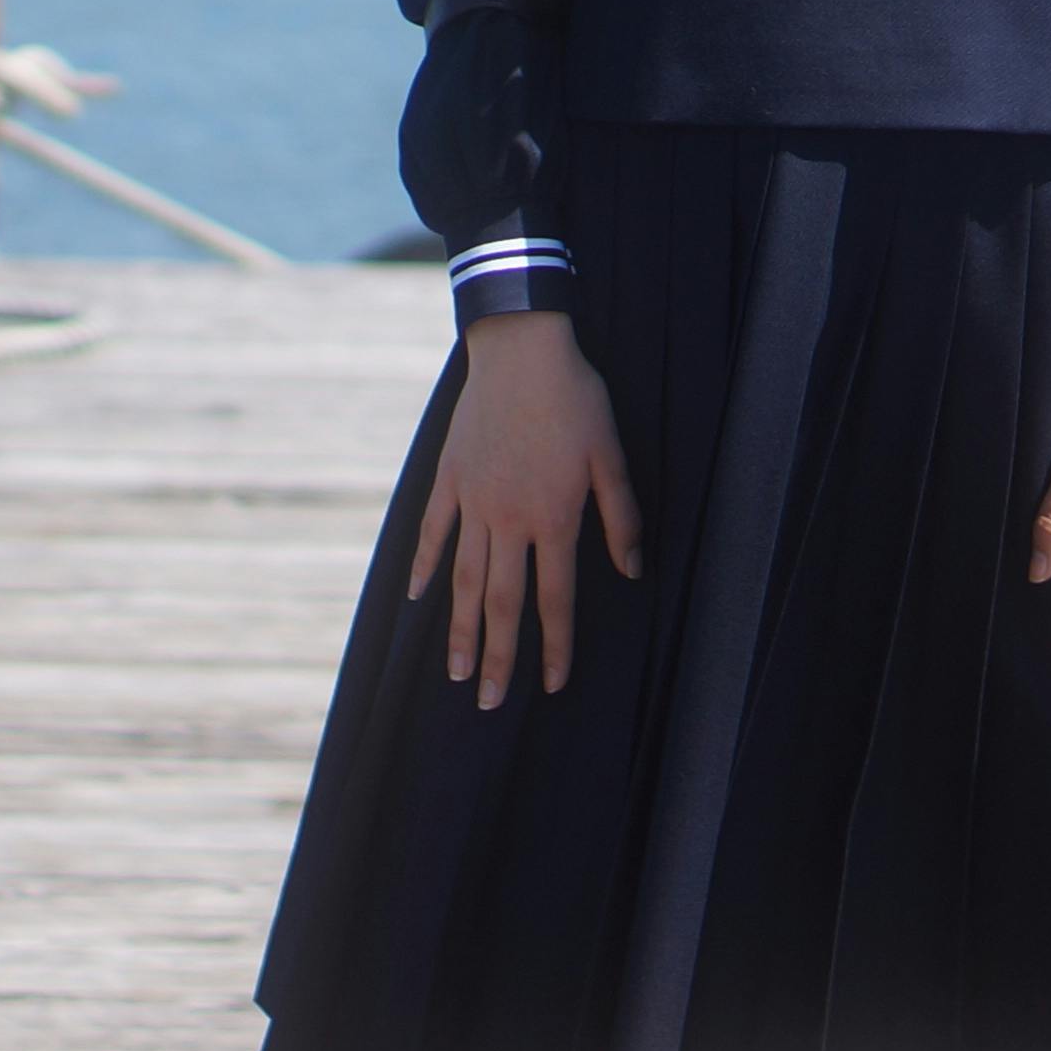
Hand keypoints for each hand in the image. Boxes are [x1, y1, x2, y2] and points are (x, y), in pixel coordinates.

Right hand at [406, 310, 641, 709]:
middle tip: (488, 702)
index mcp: (554, 517)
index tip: (552, 685)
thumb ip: (621, 516)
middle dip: (499, 657)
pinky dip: (425, 566)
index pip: (555, 597)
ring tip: (456, 671)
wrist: (521, 348)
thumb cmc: (575, 398)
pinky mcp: (449, 478)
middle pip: (503, 603)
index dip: (555, 645)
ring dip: (461, 629)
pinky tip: (417, 599)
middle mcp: (509, 519)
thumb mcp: (611, 454)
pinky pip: (433, 532)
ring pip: (465, 579)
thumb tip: (633, 571)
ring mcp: (473, 501)